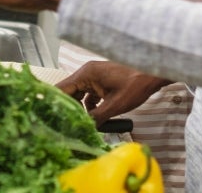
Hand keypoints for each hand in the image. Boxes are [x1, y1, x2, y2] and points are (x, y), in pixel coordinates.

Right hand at [57, 61, 172, 124]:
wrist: (153, 74)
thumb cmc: (135, 85)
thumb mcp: (114, 105)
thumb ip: (96, 117)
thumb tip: (82, 129)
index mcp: (86, 74)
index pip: (62, 88)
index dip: (54, 102)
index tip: (48, 116)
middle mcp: (87, 72)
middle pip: (69, 92)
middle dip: (68, 108)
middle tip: (63, 125)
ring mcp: (95, 76)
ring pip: (79, 94)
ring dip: (80, 108)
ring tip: (81, 124)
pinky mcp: (102, 81)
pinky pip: (89, 94)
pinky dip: (90, 106)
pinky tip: (95, 117)